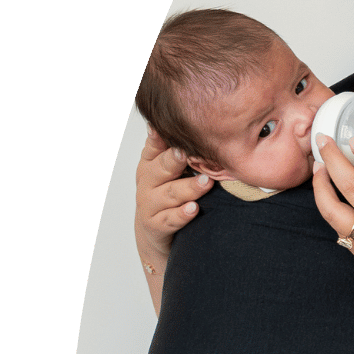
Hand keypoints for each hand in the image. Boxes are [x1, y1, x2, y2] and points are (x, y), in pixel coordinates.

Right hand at [136, 129, 211, 269]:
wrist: (155, 229)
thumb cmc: (168, 190)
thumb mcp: (170, 168)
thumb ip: (180, 148)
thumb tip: (206, 124)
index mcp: (150, 162)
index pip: (154, 146)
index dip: (160, 137)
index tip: (168, 127)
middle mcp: (147, 180)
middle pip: (162, 168)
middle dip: (175, 160)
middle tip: (188, 153)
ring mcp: (149, 203)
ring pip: (170, 194)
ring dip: (189, 188)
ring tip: (205, 182)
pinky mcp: (156, 224)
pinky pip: (170, 219)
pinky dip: (182, 214)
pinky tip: (194, 209)